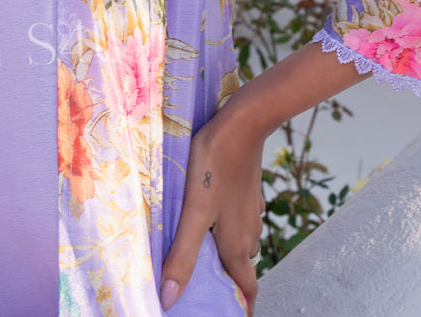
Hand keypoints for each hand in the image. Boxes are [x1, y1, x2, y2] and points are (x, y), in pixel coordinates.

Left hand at [159, 99, 264, 312]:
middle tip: (201, 287)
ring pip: (238, 244)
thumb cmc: (215, 166)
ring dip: (223, 255)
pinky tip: (206, 217)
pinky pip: (237, 221)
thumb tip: (170, 299)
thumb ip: (183, 256)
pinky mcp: (247, 193)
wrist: (243, 123)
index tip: (227, 314)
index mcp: (237, 246)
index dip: (240, 307)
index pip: (246, 290)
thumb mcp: (194, 212)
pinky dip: (224, 230)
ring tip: (198, 255)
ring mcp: (250, 211)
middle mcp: (248, 233)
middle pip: (240, 269)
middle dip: (225, 282)